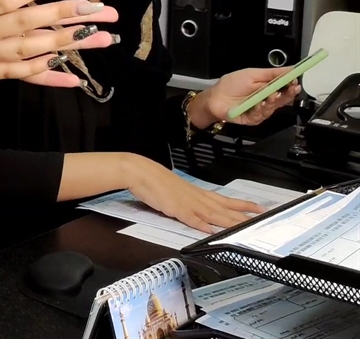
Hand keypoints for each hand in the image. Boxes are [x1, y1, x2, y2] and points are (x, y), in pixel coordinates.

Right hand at [122, 154, 262, 232]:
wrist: (140, 171)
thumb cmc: (156, 180)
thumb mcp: (177, 191)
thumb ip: (190, 202)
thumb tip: (200, 211)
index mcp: (198, 194)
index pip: (226, 201)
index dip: (244, 205)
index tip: (260, 209)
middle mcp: (197, 199)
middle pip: (225, 210)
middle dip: (245, 217)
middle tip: (263, 221)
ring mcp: (187, 204)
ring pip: (214, 215)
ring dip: (230, 223)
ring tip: (246, 228)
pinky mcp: (175, 209)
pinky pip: (191, 219)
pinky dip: (202, 226)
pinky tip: (212, 232)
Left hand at [193, 67, 302, 127]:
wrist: (214, 98)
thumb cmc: (230, 85)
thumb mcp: (252, 74)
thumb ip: (271, 73)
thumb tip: (291, 69)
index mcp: (267, 87)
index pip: (284, 87)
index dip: (291, 85)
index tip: (296, 81)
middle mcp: (266, 99)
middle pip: (283, 99)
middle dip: (288, 94)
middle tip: (291, 89)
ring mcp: (260, 110)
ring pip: (274, 107)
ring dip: (274, 101)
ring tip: (272, 95)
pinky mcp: (253, 119)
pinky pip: (261, 115)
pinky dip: (261, 109)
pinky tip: (260, 104)